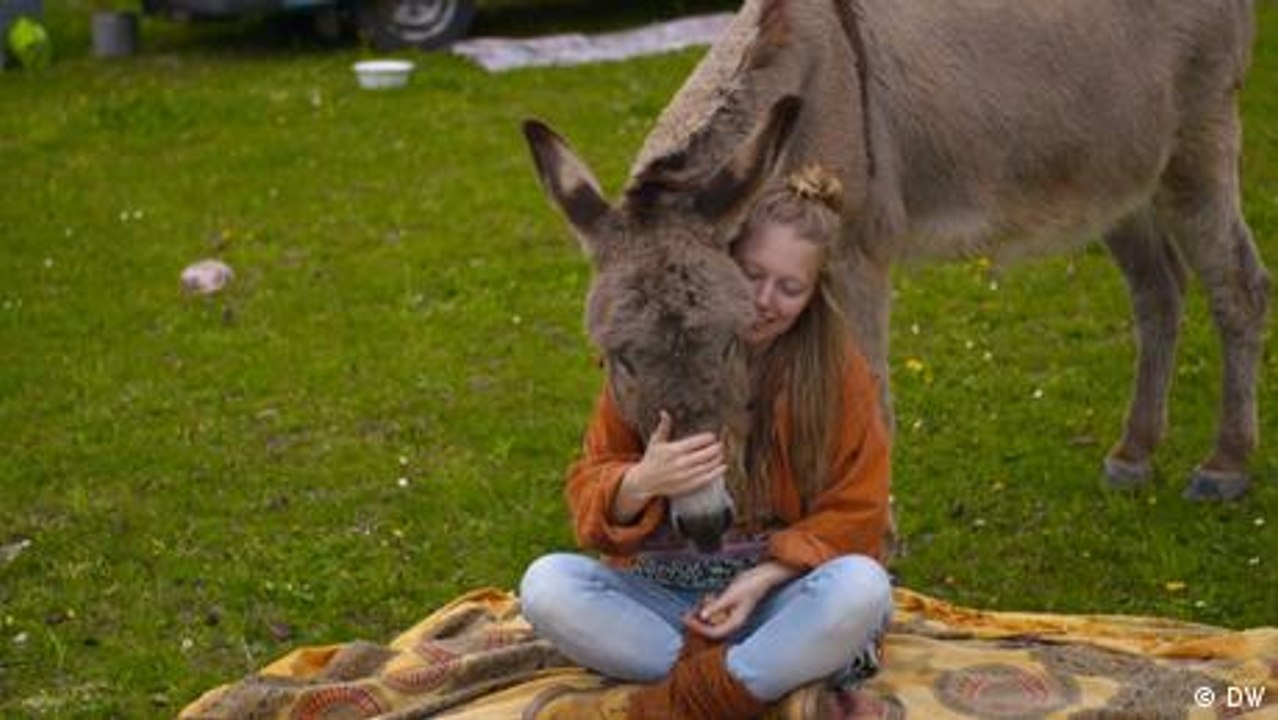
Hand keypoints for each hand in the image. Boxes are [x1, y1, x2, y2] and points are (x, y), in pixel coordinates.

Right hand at [613, 411, 723, 521]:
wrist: (644, 481)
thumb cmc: (651, 459)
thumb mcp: (655, 441)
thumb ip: (663, 427)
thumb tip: (664, 412)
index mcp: (673, 450)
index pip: (695, 442)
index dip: (707, 438)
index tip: (713, 436)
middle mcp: (680, 463)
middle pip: (705, 454)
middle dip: (716, 448)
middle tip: (721, 445)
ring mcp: (684, 476)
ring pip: (707, 466)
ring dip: (718, 460)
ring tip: (722, 454)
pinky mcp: (687, 485)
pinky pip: (706, 479)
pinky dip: (716, 473)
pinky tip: (723, 467)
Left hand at [682, 562, 799, 639]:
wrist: (762, 575)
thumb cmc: (750, 586)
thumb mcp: (730, 596)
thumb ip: (717, 606)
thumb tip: (703, 616)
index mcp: (735, 622)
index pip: (714, 633)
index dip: (700, 629)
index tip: (688, 620)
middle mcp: (733, 620)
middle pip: (711, 628)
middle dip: (698, 622)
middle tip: (685, 615)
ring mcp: (731, 612)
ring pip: (712, 618)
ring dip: (702, 612)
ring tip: (695, 604)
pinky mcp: (729, 604)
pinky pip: (715, 609)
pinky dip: (709, 604)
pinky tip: (708, 596)